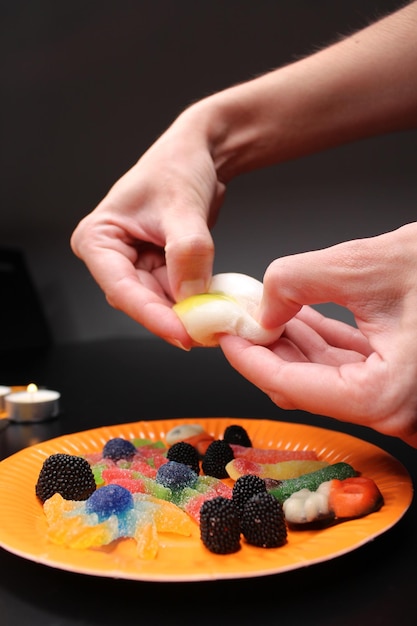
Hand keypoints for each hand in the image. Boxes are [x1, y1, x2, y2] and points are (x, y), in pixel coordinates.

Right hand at [71, 110, 224, 348]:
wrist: (200, 154)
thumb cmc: (178, 166)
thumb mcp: (182, 206)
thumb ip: (187, 252)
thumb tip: (191, 295)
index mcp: (98, 238)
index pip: (121, 287)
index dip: (151, 315)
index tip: (181, 334)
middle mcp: (111, 256)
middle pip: (139, 300)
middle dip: (173, 318)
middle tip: (206, 334)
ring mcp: (135, 264)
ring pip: (159, 302)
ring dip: (186, 313)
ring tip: (216, 321)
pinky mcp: (158, 268)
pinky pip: (175, 293)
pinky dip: (195, 301)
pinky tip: (215, 306)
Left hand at [219, 223, 416, 446]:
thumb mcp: (366, 265)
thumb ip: (299, 280)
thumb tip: (264, 302)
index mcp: (384, 398)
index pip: (291, 387)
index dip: (248, 359)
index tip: (224, 336)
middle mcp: (393, 409)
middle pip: (304, 385)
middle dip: (267, 349)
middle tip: (238, 319)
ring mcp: (398, 398)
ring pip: (325, 375)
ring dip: (290, 343)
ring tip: (261, 310)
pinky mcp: (401, 379)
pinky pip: (349, 366)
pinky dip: (319, 341)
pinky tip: (295, 317)